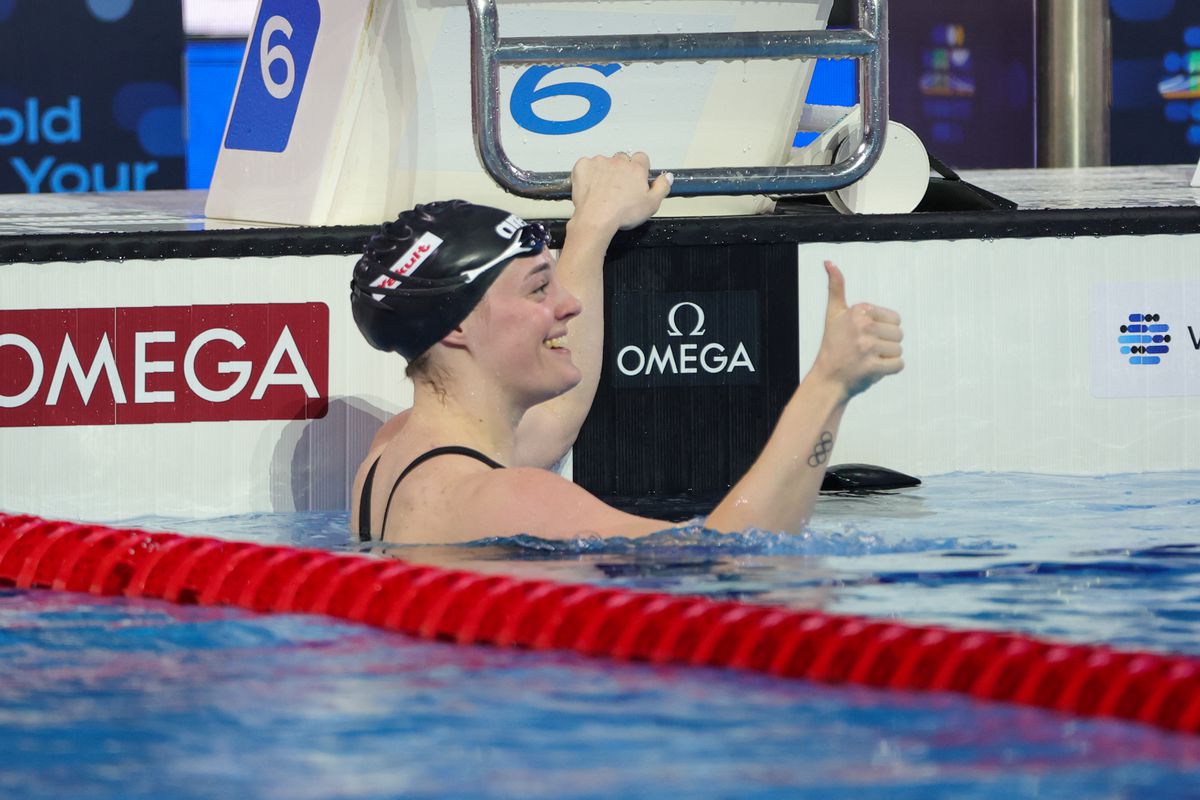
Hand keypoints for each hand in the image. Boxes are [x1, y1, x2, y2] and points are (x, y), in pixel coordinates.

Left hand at [570, 152, 671, 232]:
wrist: (596, 219)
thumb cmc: (622, 213)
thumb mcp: (652, 205)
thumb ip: (662, 187)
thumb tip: (668, 177)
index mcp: (636, 168)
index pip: (642, 158)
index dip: (639, 168)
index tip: (635, 180)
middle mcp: (618, 161)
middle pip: (622, 159)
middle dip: (621, 170)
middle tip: (618, 188)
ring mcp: (599, 162)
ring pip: (604, 162)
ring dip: (604, 172)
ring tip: (603, 191)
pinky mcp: (583, 166)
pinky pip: (586, 164)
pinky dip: (588, 173)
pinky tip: (590, 186)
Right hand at [811, 261, 903, 400]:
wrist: (827, 379)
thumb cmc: (833, 346)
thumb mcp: (833, 314)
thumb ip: (835, 287)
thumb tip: (829, 262)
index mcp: (859, 310)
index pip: (895, 318)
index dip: (883, 330)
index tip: (863, 336)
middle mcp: (863, 326)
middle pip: (899, 334)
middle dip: (886, 345)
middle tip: (865, 351)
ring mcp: (867, 347)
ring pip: (899, 350)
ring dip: (887, 358)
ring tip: (867, 360)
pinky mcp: (873, 367)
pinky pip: (899, 365)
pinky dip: (889, 371)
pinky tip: (872, 370)